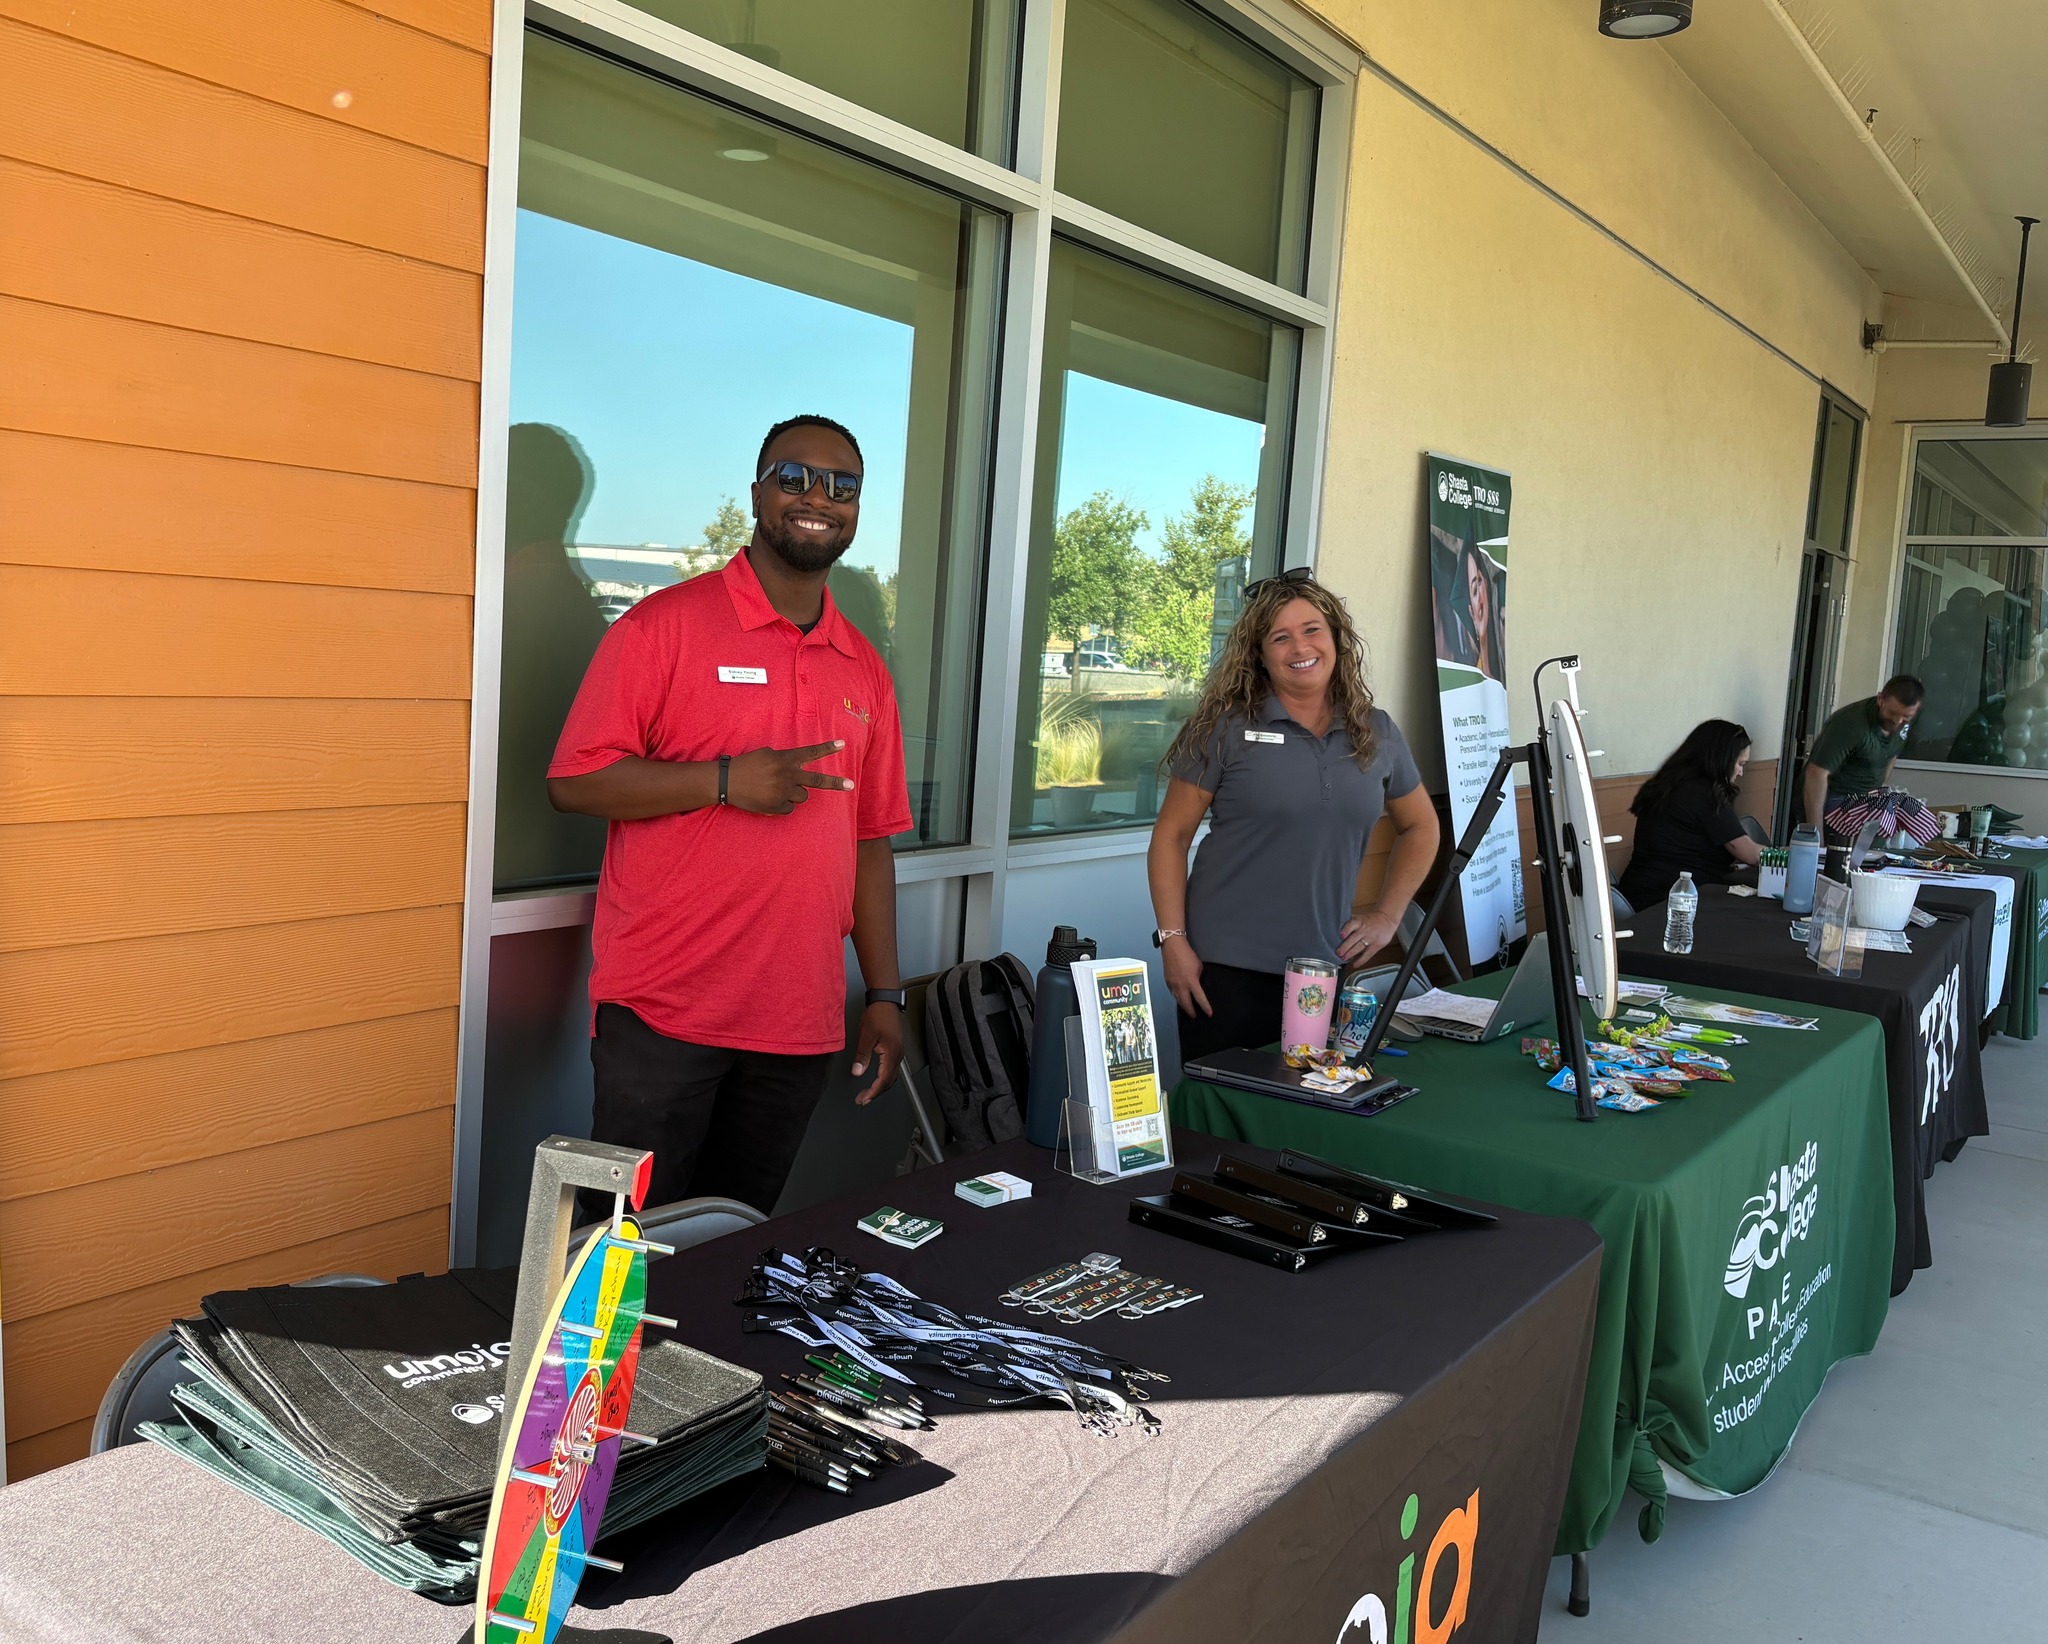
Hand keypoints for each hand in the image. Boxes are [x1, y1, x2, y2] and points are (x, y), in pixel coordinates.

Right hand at [726, 741, 852, 814]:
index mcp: (784, 759)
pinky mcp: (776, 806)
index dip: (827, 749)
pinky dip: (782, 805)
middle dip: (835, 783)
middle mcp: (787, 775)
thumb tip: (797, 770)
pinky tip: (768, 799)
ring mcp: (783, 792)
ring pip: (802, 796)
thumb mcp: (766, 755)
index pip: (810, 753)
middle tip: (850, 786)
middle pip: (817, 781)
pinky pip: (789, 808)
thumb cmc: (746, 765)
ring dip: (794, 794)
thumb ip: (784, 760)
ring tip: (775, 789)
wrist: (727, 781)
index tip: (842, 745)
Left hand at [850, 1002, 902, 1104]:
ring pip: (891, 1077)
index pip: (883, 1080)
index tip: (863, 1099)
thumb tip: (857, 1072)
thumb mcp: (866, 1036)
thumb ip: (862, 1056)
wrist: (886, 1002)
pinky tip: (876, 1079)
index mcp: (891, 1053)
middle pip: (889, 1082)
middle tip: (863, 1100)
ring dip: (880, 1087)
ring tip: (868, 1093)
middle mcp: (898, 1055)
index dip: (873, 1092)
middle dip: (876, 1093)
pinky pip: (892, 1070)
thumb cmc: (877, 1015)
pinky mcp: (896, 1049)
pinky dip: (884, 1078)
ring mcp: (898, 1052)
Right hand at [1161, 934, 1210, 1017]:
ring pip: (1178, 999)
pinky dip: (1177, 996)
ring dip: (1183, 1005)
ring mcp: (1172, 984)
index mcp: (1191, 982)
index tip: (1209, 1014)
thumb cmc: (1188, 955)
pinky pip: (1173, 992)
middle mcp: (1181, 986)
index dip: (1205, 1007)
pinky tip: (1180, 997)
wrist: (1173, 947)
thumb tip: (1197, 985)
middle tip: (1194, 1016)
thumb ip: (1198, 978)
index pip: (1200, 998)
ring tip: (1188, 1009)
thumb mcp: (1199, 967)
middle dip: (1190, 1012)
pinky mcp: (1167, 981)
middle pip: (1185, 1004)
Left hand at [1338, 905, 1400, 963]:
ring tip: (1344, 958)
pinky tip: (1355, 965)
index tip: (1341, 935)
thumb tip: (1336, 928)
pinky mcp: (1376, 946)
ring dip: (1351, 953)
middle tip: (1339, 952)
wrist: (1387, 920)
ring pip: (1359, 947)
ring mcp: (1370, 938)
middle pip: (1354, 939)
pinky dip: (1361, 960)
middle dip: (1345, 947)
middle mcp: (1364, 930)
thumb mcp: (1360, 918)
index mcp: (1359, 922)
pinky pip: (1367, 954)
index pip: (1352, 925)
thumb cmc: (1371, 920)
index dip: (1346, 930)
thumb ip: (1351, 924)